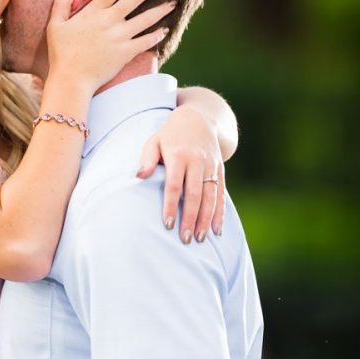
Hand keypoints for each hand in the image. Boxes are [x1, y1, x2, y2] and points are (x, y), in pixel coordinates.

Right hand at [46, 0, 173, 92]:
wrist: (71, 79)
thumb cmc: (61, 52)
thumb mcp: (55, 23)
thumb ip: (62, 0)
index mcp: (93, 12)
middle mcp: (110, 21)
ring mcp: (120, 37)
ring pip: (146, 18)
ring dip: (161, 9)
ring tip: (174, 2)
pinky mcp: (127, 52)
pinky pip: (146, 41)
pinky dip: (157, 35)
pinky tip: (164, 30)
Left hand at [137, 107, 225, 242]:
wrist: (199, 119)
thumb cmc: (169, 135)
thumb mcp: (154, 141)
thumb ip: (147, 159)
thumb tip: (139, 176)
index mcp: (179, 155)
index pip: (174, 185)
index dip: (171, 205)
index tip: (168, 224)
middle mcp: (198, 161)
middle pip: (194, 194)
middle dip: (190, 218)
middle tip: (184, 238)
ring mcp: (211, 166)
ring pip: (210, 197)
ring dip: (205, 219)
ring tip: (199, 239)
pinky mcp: (220, 171)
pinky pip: (221, 194)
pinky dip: (219, 213)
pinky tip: (216, 229)